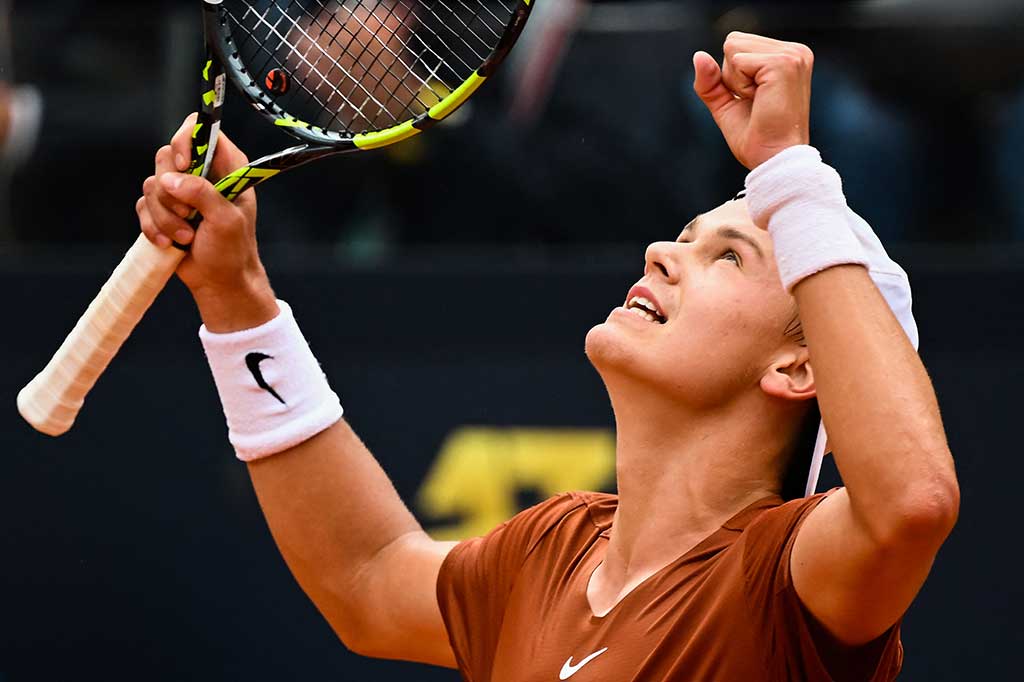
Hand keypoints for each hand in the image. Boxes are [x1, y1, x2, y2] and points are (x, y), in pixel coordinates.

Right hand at [137, 114, 277, 331]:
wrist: (219, 281)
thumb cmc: (232, 250)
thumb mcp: (226, 220)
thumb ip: (202, 194)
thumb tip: (170, 180)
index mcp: (226, 166)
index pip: (199, 130)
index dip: (186, 140)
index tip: (185, 164)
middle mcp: (200, 173)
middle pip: (166, 156)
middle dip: (171, 191)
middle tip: (189, 215)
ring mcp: (179, 191)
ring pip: (151, 184)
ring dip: (165, 216)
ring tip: (186, 237)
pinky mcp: (161, 209)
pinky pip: (142, 206)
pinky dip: (153, 227)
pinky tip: (170, 244)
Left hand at [693, 32, 812, 169]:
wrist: (773, 160)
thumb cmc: (755, 137)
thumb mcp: (726, 104)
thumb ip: (711, 81)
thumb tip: (698, 55)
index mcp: (787, 56)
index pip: (737, 44)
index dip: (732, 76)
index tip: (754, 99)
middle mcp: (795, 51)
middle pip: (733, 42)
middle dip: (732, 76)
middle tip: (755, 102)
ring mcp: (792, 55)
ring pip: (733, 48)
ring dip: (735, 81)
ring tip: (759, 101)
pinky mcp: (784, 64)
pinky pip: (738, 61)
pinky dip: (739, 85)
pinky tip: (759, 100)